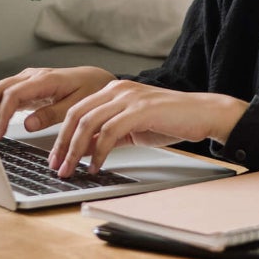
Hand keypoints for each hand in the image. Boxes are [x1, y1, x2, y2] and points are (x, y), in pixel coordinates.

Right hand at [0, 66, 115, 139]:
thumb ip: (52, 115)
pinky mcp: (25, 86)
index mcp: (44, 79)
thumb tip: (28, 125)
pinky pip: (3, 92)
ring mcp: (27, 80)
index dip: (2, 114)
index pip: (13, 94)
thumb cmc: (89, 90)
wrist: (96, 79)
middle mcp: (32, 76)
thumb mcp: (75, 106)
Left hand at [47, 80, 247, 176]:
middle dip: (63, 144)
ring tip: (71, 170)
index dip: (62, 135)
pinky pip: (110, 132)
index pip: (76, 110)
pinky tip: (96, 166)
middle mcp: (118, 89)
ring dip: (76, 150)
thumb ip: (110, 135)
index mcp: (114, 90)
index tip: (56, 156)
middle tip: (57, 166)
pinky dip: (99, 152)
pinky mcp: (140, 110)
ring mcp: (129, 97)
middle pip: (76, 115)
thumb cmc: (172, 120)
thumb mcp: (134, 127)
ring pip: (89, 123)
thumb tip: (86, 150)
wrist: (203, 113)